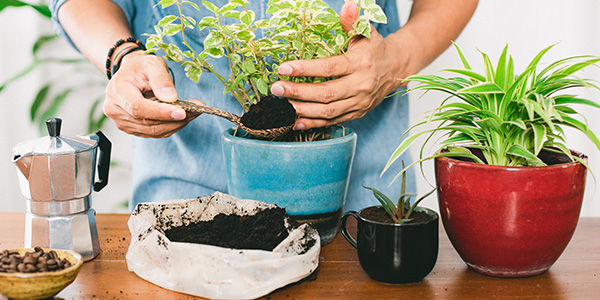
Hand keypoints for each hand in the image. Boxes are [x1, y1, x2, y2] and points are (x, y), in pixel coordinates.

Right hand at [103, 51, 201, 137]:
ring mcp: (123, 122)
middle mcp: (115, 110)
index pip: (138, 108)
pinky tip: (183, 117)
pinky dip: (172, 126)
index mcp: (117, 92)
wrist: (131, 74)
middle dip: (175, 118)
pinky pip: (155, 132)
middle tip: (197, 110)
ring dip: (177, 124)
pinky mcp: (133, 129)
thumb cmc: (140, 67)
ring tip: (194, 112)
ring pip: (154, 131)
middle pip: (148, 123)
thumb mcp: (152, 64)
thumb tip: (171, 98)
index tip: (182, 112)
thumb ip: (161, 79)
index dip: (161, 113)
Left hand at [270, 2, 408, 130]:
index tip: (284, 68)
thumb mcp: (366, 32)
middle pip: (326, 94)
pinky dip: (312, 123)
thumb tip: (348, 4)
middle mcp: (360, 86)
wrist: (396, 69)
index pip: (329, 68)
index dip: (305, 69)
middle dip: (298, 92)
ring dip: (302, 110)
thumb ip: (353, 21)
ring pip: (327, 111)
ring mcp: (358, 103)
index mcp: (360, 64)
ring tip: (281, 105)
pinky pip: (332, 121)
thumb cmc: (375, 49)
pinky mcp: (356, 114)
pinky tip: (294, 121)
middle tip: (277, 88)